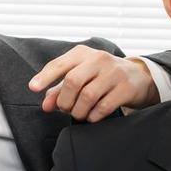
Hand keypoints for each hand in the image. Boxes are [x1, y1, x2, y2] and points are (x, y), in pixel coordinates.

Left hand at [28, 47, 157, 120]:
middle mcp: (99, 59)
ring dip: (78, 111)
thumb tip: (45, 105)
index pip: (59, 64)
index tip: (33, 88)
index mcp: (83, 53)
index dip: (45, 77)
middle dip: (65, 100)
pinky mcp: (126, 88)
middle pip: (72, 81)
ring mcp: (114, 73)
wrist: (138, 77)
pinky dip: (93, 116)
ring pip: (87, 96)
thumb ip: (60, 90)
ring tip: (79, 114)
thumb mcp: (81, 76)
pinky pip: (103, 107)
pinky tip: (92, 116)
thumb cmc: (102, 76)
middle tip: (65, 108)